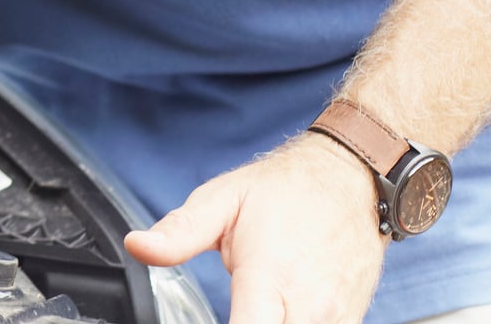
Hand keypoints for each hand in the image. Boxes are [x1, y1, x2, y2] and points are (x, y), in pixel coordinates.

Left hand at [126, 133, 387, 322]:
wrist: (351, 180)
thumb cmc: (284, 190)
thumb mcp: (222, 199)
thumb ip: (180, 232)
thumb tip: (137, 246)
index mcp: (270, 276)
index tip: (205, 317)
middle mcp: (310, 305)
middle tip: (231, 306)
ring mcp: (337, 317)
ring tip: (251, 306)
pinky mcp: (353, 320)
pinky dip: (294, 323)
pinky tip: (277, 310)